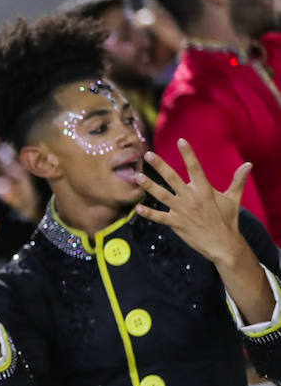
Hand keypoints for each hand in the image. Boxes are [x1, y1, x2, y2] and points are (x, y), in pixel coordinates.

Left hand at [135, 140, 251, 265]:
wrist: (223, 244)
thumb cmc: (228, 219)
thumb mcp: (234, 198)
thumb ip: (238, 181)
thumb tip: (248, 164)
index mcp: (205, 190)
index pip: (195, 168)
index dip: (188, 154)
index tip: (181, 141)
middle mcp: (192, 198)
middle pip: (173, 179)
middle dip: (160, 166)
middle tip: (148, 155)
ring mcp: (183, 211)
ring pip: (162, 196)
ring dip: (149, 187)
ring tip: (137, 177)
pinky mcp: (176, 224)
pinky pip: (160, 217)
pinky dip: (149, 213)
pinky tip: (138, 207)